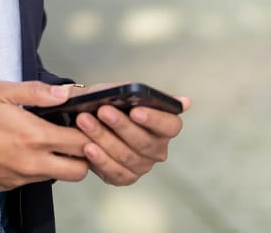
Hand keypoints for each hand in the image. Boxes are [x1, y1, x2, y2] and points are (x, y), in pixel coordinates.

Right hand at [0, 81, 91, 189]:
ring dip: (62, 162)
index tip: (86, 123)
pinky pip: (35, 180)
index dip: (91, 133)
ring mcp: (22, 177)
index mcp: (35, 136)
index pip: (83, 143)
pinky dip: (39, 168)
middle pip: (80, 170)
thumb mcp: (1, 91)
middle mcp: (32, 162)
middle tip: (75, 138)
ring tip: (50, 142)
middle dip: (85, 155)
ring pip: (58, 177)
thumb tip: (64, 93)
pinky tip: (25, 151)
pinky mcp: (10, 185)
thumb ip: (37, 92)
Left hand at [72, 86, 190, 186]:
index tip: (135, 110)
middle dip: (121, 125)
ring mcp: (142, 165)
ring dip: (103, 138)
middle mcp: (157, 148)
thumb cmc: (107, 104)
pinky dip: (100, 159)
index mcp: (164, 125)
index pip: (171, 126)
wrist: (84, 120)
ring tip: (84, 122)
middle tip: (102, 111)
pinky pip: (115, 172)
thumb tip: (187, 102)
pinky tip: (88, 147)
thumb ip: (142, 93)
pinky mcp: (125, 177)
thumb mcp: (117, 92)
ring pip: (127, 155)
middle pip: (145, 142)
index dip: (155, 119)